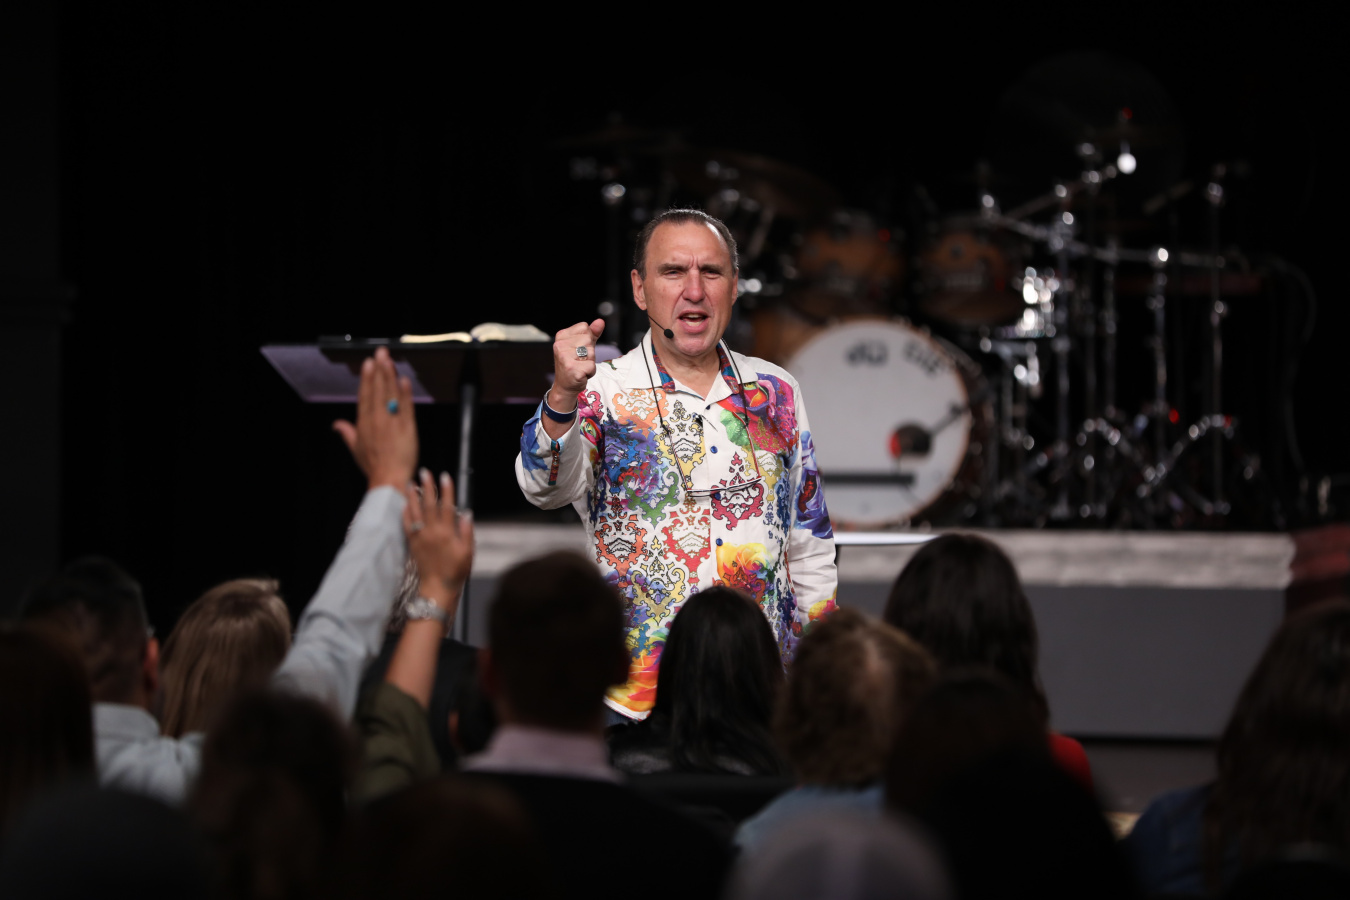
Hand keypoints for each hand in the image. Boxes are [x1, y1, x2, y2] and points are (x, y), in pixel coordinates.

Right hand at [332, 347, 418, 490]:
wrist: (389, 479)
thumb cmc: (373, 466)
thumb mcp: (356, 449)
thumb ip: (347, 433)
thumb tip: (336, 424)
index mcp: (364, 423)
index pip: (365, 395)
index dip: (367, 378)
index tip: (369, 363)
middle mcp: (377, 420)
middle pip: (378, 390)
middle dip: (380, 369)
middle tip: (382, 352)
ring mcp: (392, 423)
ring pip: (391, 395)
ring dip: (391, 376)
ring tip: (390, 360)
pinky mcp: (407, 428)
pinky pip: (406, 407)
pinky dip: (405, 393)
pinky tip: (404, 380)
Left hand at [403, 469, 473, 602]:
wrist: (437, 587)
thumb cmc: (456, 570)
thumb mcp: (468, 552)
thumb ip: (466, 531)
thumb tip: (466, 513)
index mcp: (447, 533)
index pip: (447, 506)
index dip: (446, 490)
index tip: (445, 476)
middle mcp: (432, 532)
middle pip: (429, 505)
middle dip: (428, 487)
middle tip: (425, 472)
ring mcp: (420, 537)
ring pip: (415, 512)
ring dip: (413, 496)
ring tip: (411, 483)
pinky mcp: (412, 543)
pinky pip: (406, 525)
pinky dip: (405, 513)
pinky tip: (404, 504)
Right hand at [549, 318, 604, 408]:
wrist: (565, 386)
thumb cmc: (574, 364)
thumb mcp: (582, 345)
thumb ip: (592, 333)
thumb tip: (600, 321)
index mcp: (561, 336)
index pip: (584, 327)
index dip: (587, 339)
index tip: (578, 349)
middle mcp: (560, 345)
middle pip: (589, 339)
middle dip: (590, 352)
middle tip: (580, 360)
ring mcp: (565, 357)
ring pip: (591, 352)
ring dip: (590, 362)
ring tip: (580, 367)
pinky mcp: (572, 369)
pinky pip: (592, 366)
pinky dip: (590, 372)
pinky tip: (581, 374)